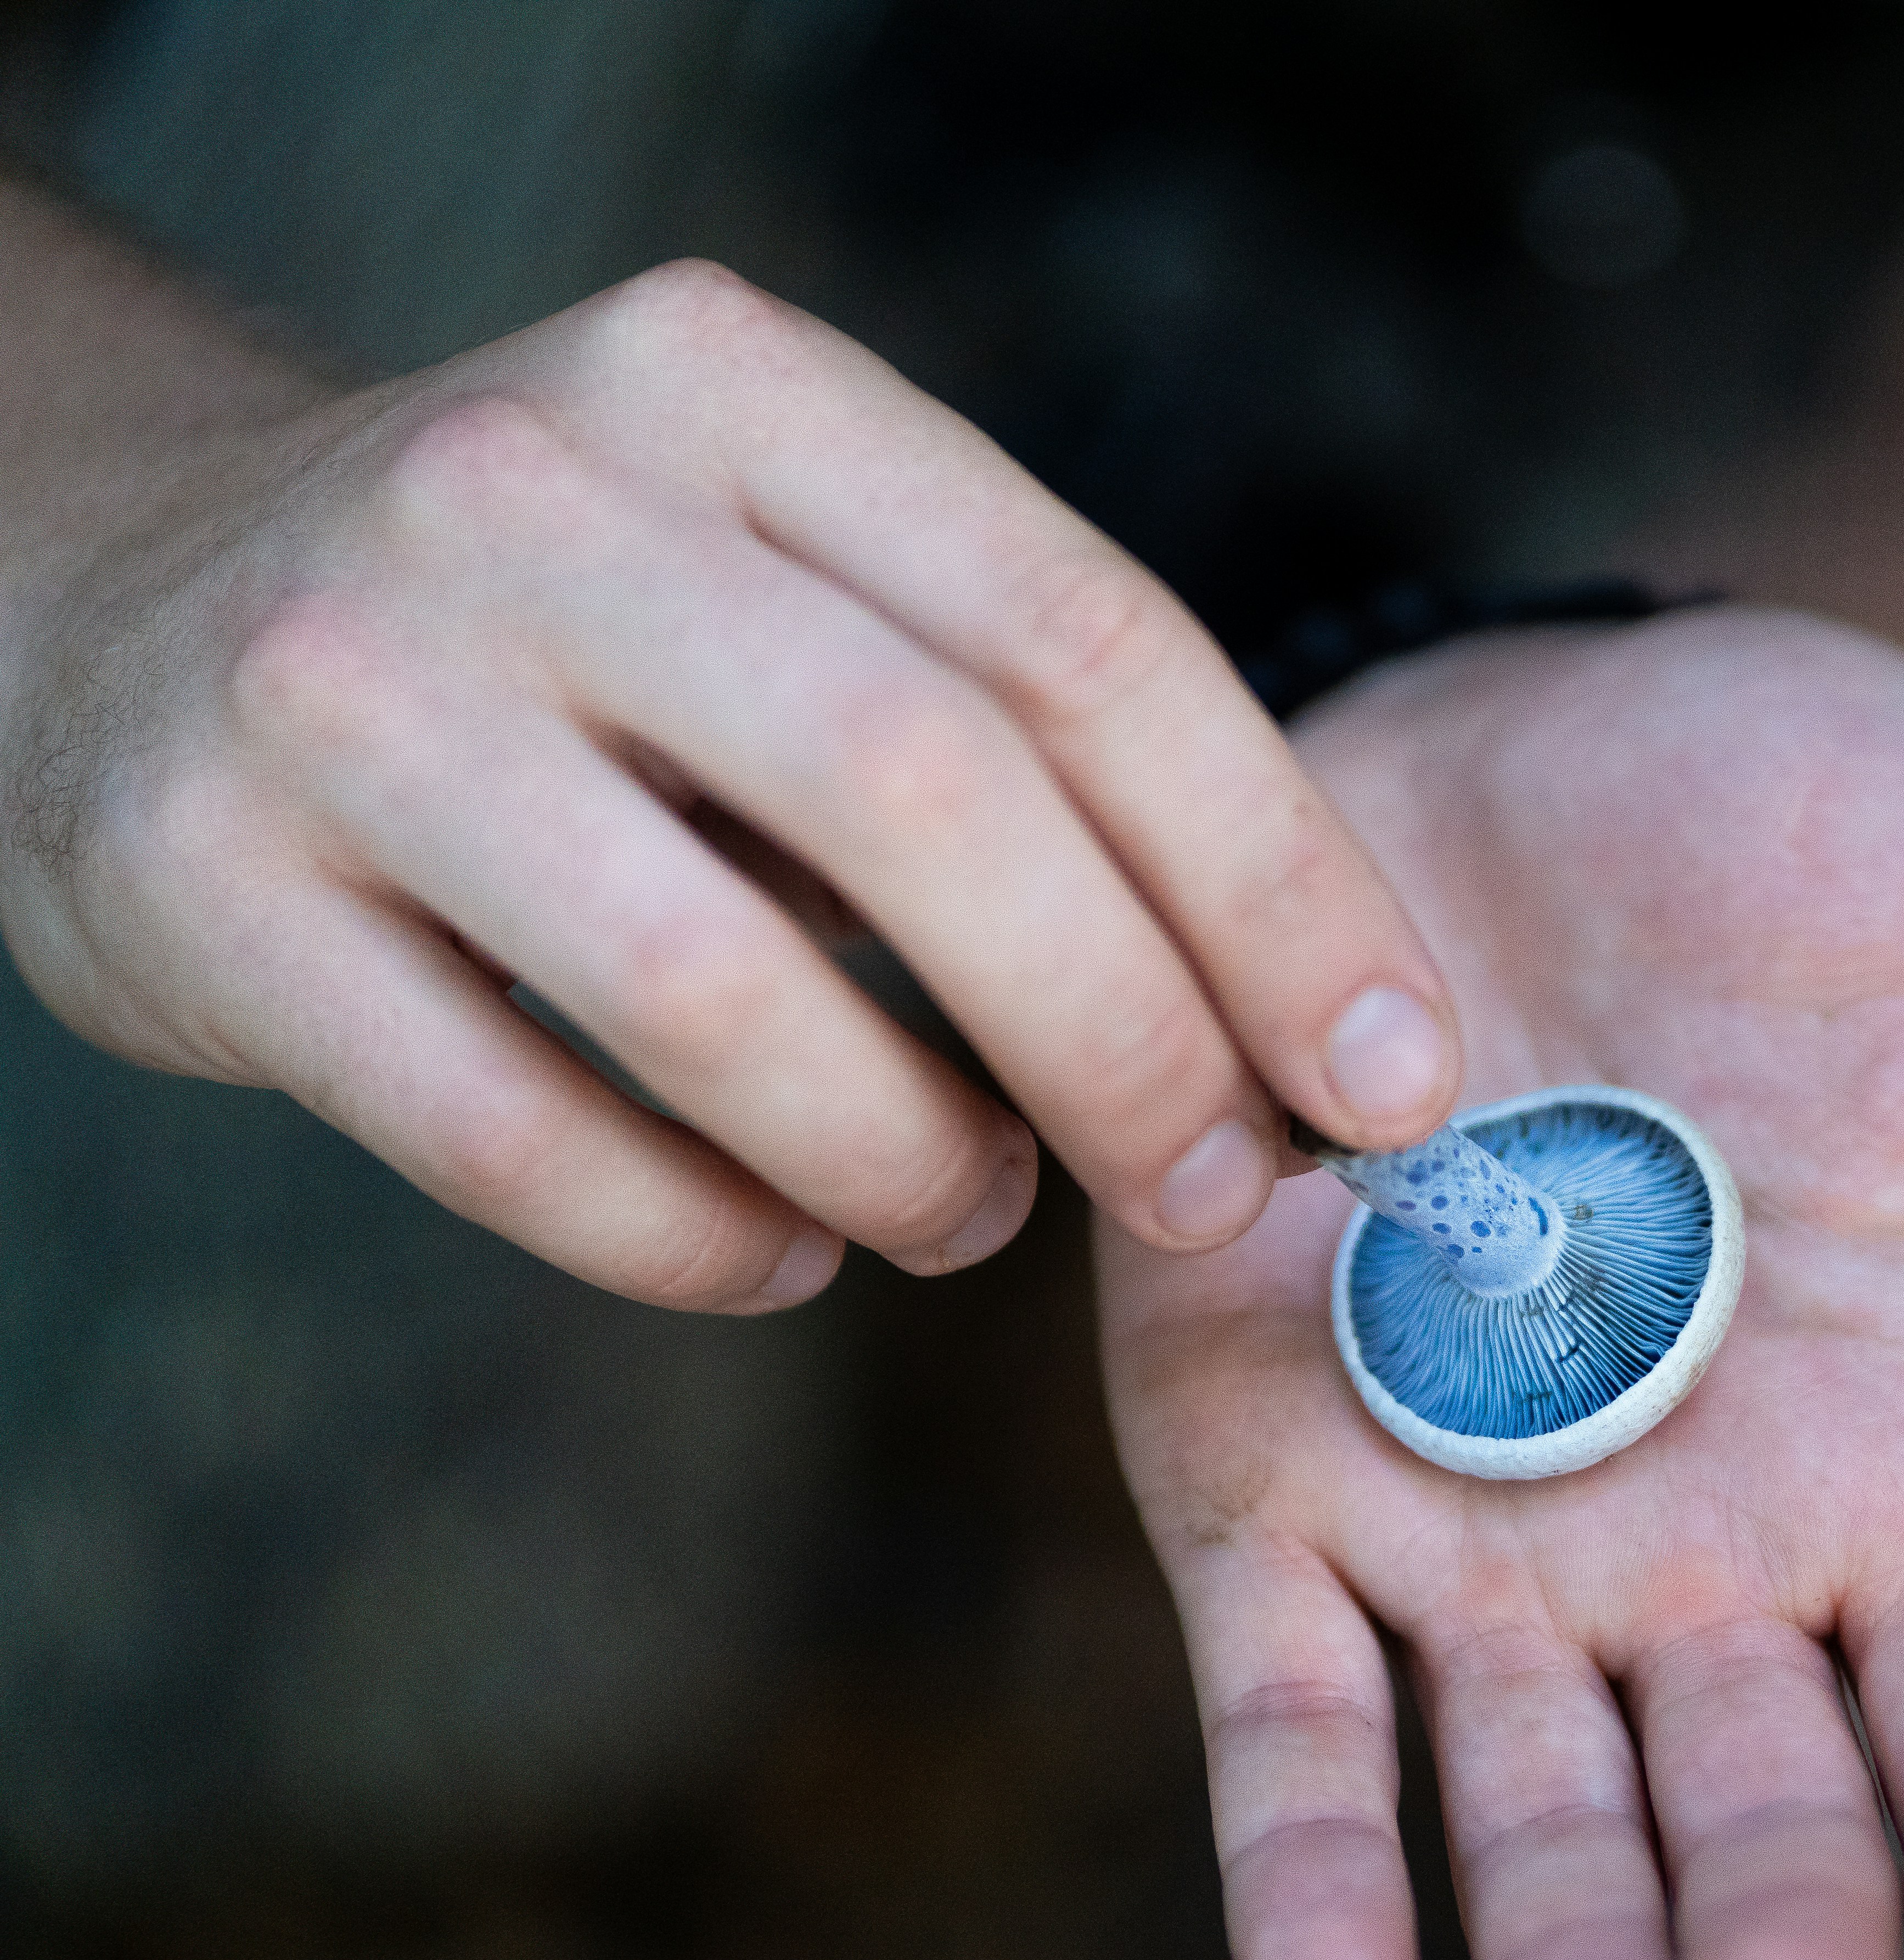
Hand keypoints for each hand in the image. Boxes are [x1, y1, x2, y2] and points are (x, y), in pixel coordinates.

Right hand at [0, 251, 1461, 1308]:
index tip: (1392, 1073)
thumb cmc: (580, 637)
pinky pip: (510, 1135)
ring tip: (976, 1209)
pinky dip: (695, 1239)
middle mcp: (528, 496)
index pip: (1087, 641)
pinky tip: (784, 1253)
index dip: (1279, 886)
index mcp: (732, 386)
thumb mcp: (792, 580)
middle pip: (927, 800)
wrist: (134, 596)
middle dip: (1129, 1039)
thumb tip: (1306, 1027)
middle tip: (1215, 1185)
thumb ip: (1019, 743)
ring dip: (911, 1158)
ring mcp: (339, 684)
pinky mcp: (194, 886)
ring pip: (713, 991)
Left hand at [1098, 610, 1903, 1959]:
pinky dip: (1309, 1848)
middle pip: (1756, 1797)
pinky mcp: (1266, 1470)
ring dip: (1556, 1947)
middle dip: (1774, 1926)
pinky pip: (1291, 1696)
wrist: (1518, 739)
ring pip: (1527, 1797)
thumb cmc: (1819, 825)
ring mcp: (1474, 1527)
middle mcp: (1698, 1546)